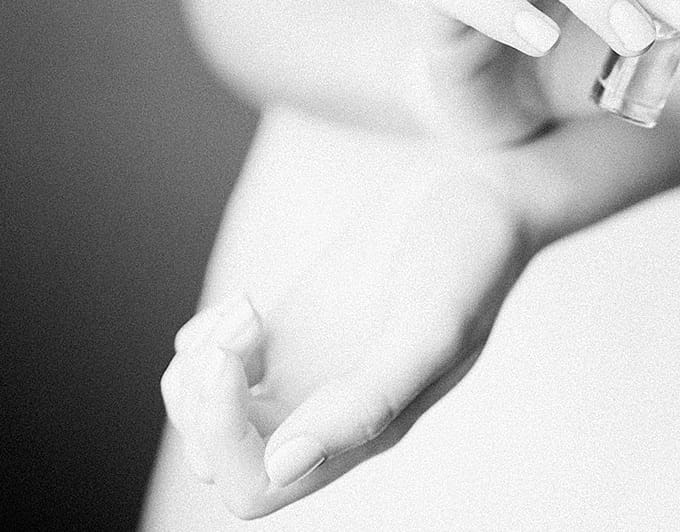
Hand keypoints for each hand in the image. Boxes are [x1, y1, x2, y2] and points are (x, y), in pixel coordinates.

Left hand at [159, 181, 534, 518]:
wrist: (479, 192)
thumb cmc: (471, 257)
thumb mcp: (432, 327)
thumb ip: (367, 399)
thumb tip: (285, 464)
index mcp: (365, 430)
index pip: (257, 487)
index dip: (224, 441)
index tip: (235, 366)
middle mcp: (329, 411)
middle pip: (220, 457)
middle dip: (204, 400)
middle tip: (243, 327)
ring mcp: (306, 370)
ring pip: (207, 413)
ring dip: (200, 368)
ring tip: (247, 312)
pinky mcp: (293, 328)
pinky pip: (214, 363)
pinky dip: (205, 338)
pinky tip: (250, 304)